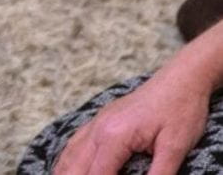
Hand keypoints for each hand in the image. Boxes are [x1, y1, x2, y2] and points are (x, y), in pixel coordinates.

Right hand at [54, 66, 208, 174]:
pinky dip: (66, 159)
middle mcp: (98, 129)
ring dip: (65, 172)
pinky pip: (75, 142)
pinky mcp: (100, 120)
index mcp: (114, 136)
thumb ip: (158, 174)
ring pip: (70, 154)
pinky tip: (64, 168)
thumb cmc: (180, 110)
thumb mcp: (175, 147)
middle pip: (76, 167)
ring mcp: (97, 122)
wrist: (180, 80)